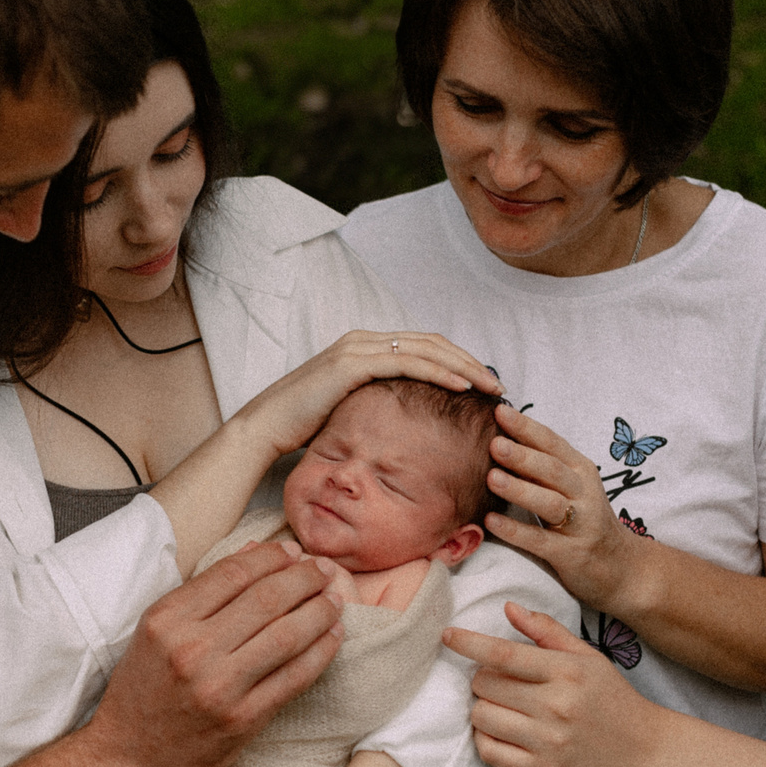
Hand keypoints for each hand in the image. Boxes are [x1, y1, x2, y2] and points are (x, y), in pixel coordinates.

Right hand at [80, 544, 341, 766]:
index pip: (232, 573)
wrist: (129, 758)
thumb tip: (255, 553)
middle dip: (304, 578)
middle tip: (323, 570)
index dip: (271, 558)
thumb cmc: (143, 690)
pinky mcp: (242, 719)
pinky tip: (333, 636)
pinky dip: (321, 653)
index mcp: (166, 620)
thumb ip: (203, 593)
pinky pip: (294, 677)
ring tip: (335, 599)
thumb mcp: (157, 631)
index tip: (292, 552)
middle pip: (266, 599)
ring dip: (319, 611)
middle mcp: (192, 650)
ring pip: (286, 635)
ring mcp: (220, 687)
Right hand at [231, 330, 501, 460]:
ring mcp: (358, 349)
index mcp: (366, 347)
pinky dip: (439, 372)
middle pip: (431, 342)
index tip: (483, 382)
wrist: (267, 426)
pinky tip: (462, 385)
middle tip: (498, 383)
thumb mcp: (350, 408)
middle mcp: (364, 340)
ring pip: (425, 349)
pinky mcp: (352, 365)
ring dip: (463, 365)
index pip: (423, 345)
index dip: (457, 360)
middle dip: (469, 360)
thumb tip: (407, 418)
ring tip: (490, 384)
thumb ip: (377, 401)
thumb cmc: (305, 424)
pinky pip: (407, 363)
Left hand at [445, 602, 671, 766]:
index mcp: (567, 672)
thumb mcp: (588, 657)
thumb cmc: (612, 698)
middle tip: (499, 683)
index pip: (504, 654)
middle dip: (482, 679)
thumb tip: (508, 608)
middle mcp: (556, 706)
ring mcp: (548, 741)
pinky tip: (501, 730)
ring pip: (482, 718)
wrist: (643, 751)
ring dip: (482, 708)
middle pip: (485, 685)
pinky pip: (490, 751)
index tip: (447, 635)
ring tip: (501, 706)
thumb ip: (546, 632)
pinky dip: (486, 738)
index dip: (469, 643)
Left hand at [481, 405, 652, 611]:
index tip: (499, 410)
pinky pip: (541, 541)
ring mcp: (580, 524)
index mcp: (581, 470)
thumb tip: (500, 436)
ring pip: (549, 503)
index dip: (526, 427)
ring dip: (520, 490)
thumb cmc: (584, 519)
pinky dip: (516, 531)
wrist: (620, 566)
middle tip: (494, 443)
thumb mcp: (570, 486)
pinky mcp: (571, 554)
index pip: (552, 443)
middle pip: (552, 470)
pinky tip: (491, 522)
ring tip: (491, 478)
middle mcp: (584, 493)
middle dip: (523, 455)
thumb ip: (543, 466)